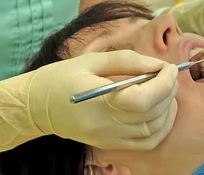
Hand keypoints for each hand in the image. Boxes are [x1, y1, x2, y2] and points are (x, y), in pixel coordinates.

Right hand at [0, 50, 178, 154]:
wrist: (35, 107)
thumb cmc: (60, 77)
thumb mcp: (90, 60)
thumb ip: (126, 61)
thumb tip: (157, 65)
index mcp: (96, 101)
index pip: (141, 100)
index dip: (163, 84)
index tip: (168, 67)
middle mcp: (104, 125)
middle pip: (151, 115)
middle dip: (168, 91)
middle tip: (167, 74)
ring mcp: (108, 138)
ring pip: (153, 131)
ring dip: (167, 109)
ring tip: (164, 88)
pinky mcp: (110, 144)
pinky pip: (146, 143)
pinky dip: (161, 126)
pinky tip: (160, 109)